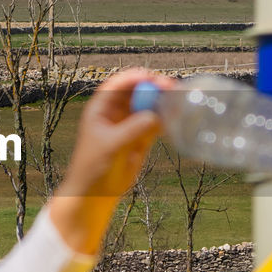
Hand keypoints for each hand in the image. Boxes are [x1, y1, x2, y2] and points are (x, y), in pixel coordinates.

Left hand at [47, 68, 172, 253]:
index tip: (151, 78)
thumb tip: (154, 116)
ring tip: (179, 101)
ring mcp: (129, 124)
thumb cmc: (92, 167)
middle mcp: (115, 113)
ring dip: (162, 102)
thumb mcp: (110, 146)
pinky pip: (155, 123)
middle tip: (171, 87)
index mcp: (100, 109)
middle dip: (153, 87)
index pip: (118, 85)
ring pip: (148, 106)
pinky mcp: (140, 138)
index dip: (134, 78)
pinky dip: (165, 119)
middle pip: (136, 92)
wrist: (94, 193)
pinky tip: (176, 118)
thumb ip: (132, 130)